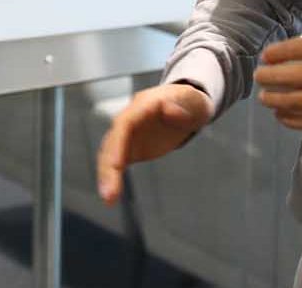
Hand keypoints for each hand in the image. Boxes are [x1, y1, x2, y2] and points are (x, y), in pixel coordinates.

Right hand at [95, 81, 214, 202]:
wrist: (186, 106)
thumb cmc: (189, 103)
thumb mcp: (194, 102)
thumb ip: (184, 105)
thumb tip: (170, 110)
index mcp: (144, 105)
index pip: (125, 123)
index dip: (118, 143)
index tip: (116, 164)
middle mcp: (130, 118)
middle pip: (112, 141)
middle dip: (108, 166)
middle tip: (109, 192)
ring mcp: (128, 134)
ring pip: (109, 154)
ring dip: (107, 176)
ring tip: (108, 199)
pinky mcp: (130, 147)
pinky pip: (116, 163)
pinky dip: (112, 178)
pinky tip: (110, 197)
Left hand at [253, 0, 301, 137]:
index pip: (298, 49)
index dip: (277, 54)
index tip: (265, 56)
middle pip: (293, 77)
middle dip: (269, 78)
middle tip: (258, 78)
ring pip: (300, 102)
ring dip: (276, 100)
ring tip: (265, 98)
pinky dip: (294, 120)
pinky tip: (283, 116)